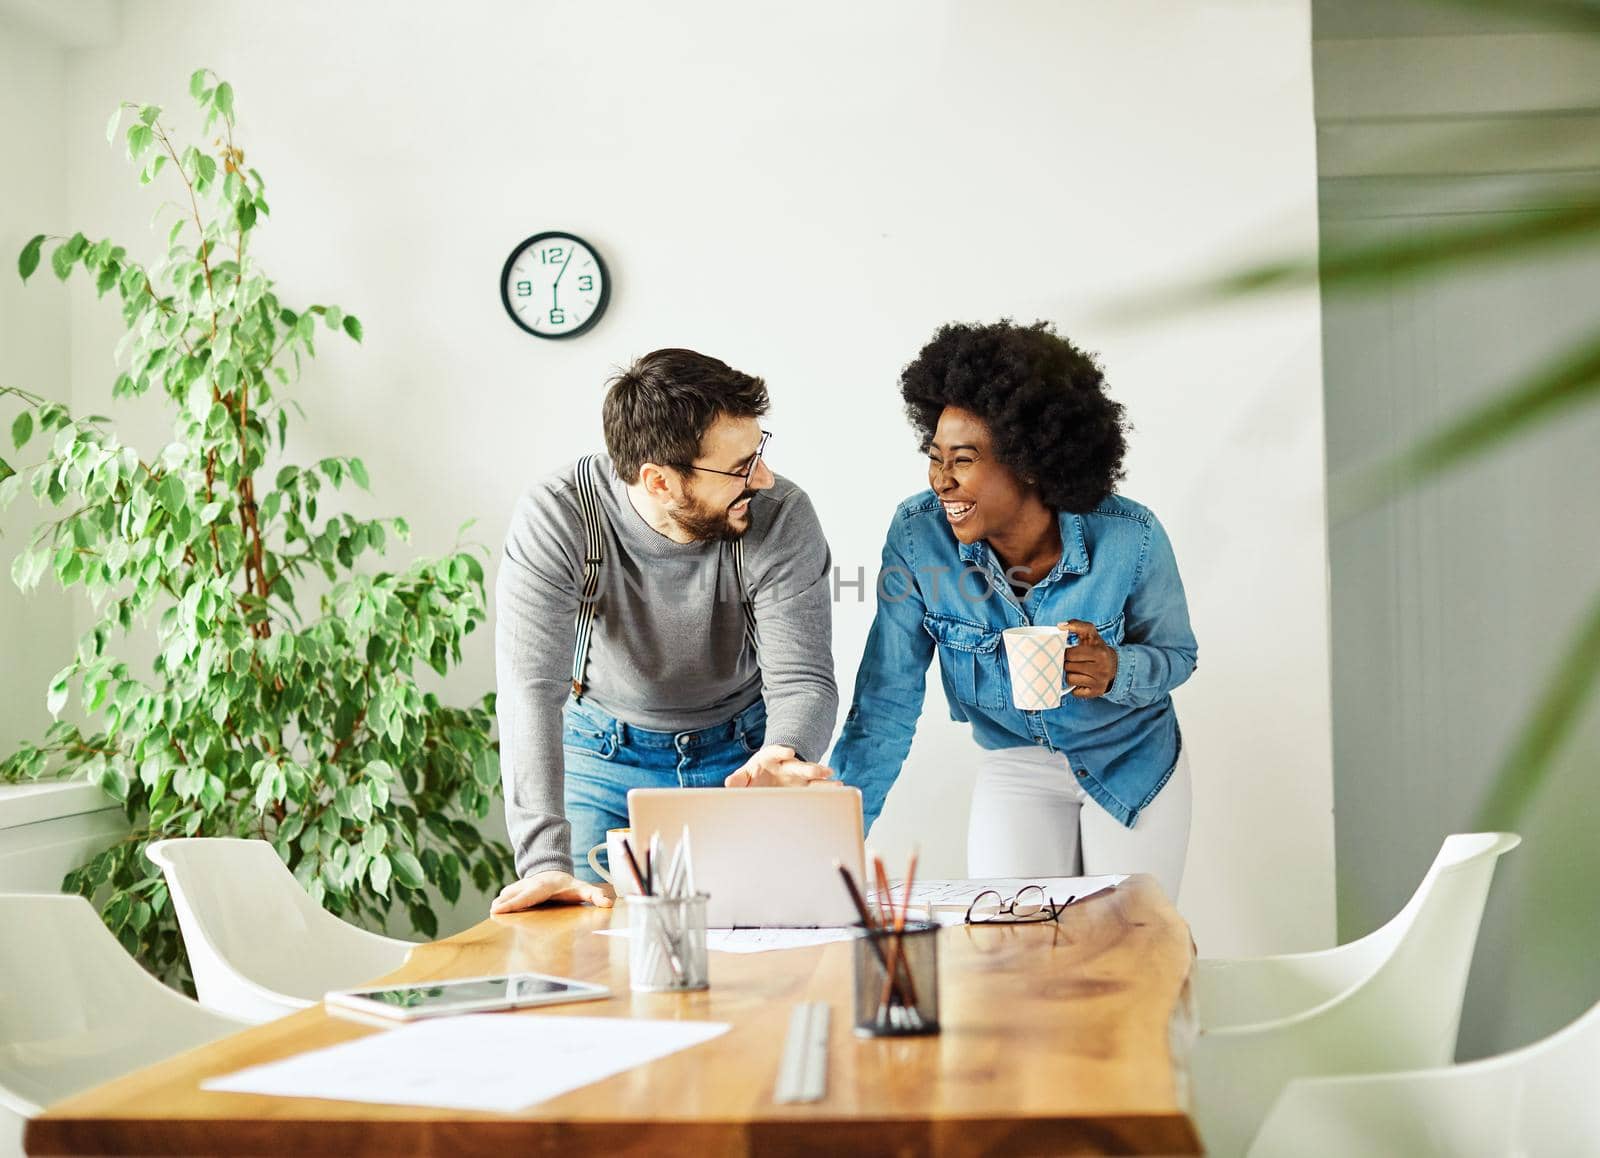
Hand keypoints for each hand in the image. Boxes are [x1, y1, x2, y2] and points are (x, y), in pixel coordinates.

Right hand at [490, 869, 613, 913]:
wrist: (553, 873)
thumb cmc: (567, 885)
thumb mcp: (583, 889)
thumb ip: (595, 895)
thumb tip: (608, 903)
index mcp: (544, 886)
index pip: (529, 895)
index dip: (516, 902)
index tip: (501, 908)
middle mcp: (530, 885)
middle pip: (514, 895)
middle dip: (504, 904)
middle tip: (494, 912)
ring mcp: (520, 887)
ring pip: (507, 895)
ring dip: (500, 904)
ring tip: (494, 914)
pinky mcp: (514, 891)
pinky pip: (505, 897)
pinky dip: (500, 905)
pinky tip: (496, 914)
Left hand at [724, 743, 841, 787]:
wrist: (766, 778)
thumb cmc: (754, 776)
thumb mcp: (744, 776)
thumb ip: (738, 779)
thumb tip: (729, 783)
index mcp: (769, 759)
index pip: (774, 752)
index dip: (781, 751)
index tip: (789, 752)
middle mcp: (786, 766)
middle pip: (798, 765)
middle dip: (809, 768)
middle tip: (819, 772)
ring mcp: (798, 776)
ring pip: (812, 775)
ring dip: (822, 777)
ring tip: (835, 780)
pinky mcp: (805, 787)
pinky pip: (818, 787)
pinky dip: (827, 789)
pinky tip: (839, 790)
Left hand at [1061, 619, 1117, 697]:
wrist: (1114, 666)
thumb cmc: (1097, 648)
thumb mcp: (1090, 633)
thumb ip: (1076, 625)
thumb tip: (1060, 625)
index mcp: (1099, 653)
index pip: (1070, 654)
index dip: (1066, 653)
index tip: (1069, 652)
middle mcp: (1101, 669)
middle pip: (1068, 667)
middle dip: (1067, 663)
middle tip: (1072, 661)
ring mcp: (1099, 682)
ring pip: (1069, 679)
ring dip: (1069, 674)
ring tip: (1076, 670)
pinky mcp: (1096, 693)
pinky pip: (1074, 691)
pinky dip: (1075, 686)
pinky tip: (1081, 679)